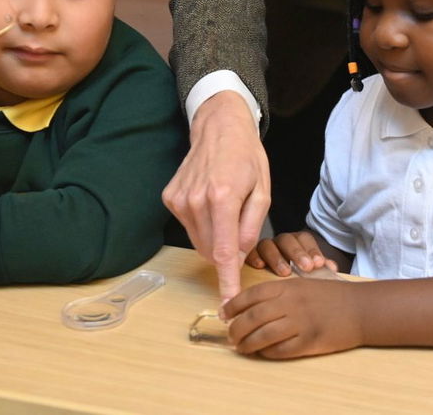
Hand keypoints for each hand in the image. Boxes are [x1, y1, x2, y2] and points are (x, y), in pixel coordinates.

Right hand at [162, 91, 270, 302]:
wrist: (218, 127)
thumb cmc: (246, 157)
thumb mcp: (262, 190)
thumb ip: (251, 227)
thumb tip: (239, 257)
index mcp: (223, 198)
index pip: (224, 253)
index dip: (227, 282)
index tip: (227, 305)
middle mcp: (196, 200)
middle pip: (212, 251)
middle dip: (228, 251)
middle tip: (240, 224)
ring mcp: (179, 200)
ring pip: (200, 242)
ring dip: (215, 237)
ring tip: (225, 207)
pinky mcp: (170, 199)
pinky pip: (189, 227)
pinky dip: (202, 224)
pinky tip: (210, 201)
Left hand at [223, 278, 364, 358]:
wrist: (359, 308)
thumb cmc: (329, 295)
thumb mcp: (302, 284)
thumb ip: (278, 292)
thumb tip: (249, 307)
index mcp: (287, 286)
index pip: (251, 295)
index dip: (233, 306)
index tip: (224, 314)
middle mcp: (291, 303)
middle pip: (252, 317)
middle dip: (236, 328)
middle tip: (231, 336)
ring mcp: (300, 323)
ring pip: (263, 335)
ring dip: (247, 344)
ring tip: (241, 347)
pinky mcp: (309, 341)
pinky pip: (281, 350)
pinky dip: (267, 352)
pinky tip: (263, 352)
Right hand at [247, 231, 329, 277]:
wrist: (276, 283)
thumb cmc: (298, 276)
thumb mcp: (311, 270)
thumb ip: (321, 267)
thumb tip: (331, 268)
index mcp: (297, 242)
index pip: (304, 239)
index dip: (312, 250)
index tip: (318, 264)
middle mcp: (280, 242)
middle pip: (287, 240)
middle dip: (297, 253)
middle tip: (306, 268)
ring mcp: (264, 248)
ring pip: (268, 244)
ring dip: (277, 257)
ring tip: (285, 272)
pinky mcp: (250, 255)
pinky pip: (250, 252)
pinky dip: (254, 256)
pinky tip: (259, 265)